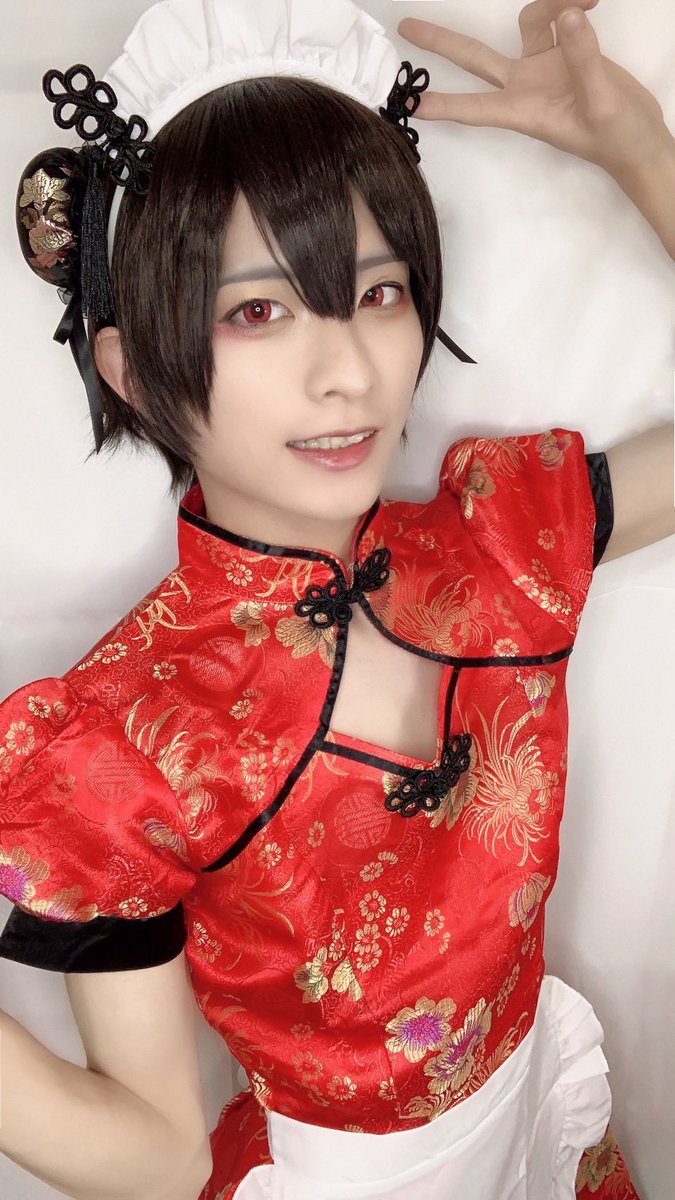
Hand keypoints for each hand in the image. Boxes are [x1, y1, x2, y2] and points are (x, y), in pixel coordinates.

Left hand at [397, 0, 669, 180]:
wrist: (639, 138)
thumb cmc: (615, 138)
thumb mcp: (600, 103)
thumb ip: (582, 59)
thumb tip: (567, 17)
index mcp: (523, 111)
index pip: (475, 108)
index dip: (443, 105)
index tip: (410, 104)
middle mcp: (525, 86)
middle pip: (474, 58)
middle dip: (441, 43)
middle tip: (406, 27)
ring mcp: (542, 67)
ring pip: (528, 22)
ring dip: (552, 3)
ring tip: (589, 1)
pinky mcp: (565, 53)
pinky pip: (558, 18)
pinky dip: (572, 5)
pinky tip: (593, 3)